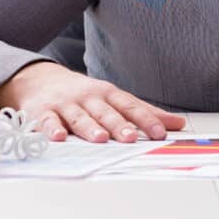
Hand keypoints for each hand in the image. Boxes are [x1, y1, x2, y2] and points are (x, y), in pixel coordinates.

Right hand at [0, 61, 185, 142]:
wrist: (40, 79)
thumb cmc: (84, 95)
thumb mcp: (114, 98)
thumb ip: (144, 112)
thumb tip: (178, 123)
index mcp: (108, 94)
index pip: (130, 106)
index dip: (145, 119)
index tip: (159, 132)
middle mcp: (89, 98)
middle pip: (106, 112)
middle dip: (119, 125)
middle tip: (131, 138)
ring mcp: (66, 105)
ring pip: (80, 117)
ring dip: (90, 128)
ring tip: (101, 139)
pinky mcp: (43, 112)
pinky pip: (48, 121)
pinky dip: (53, 129)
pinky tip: (59, 137)